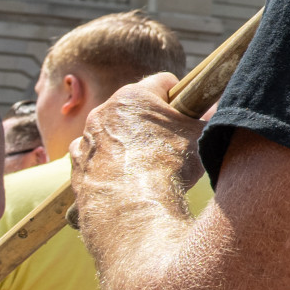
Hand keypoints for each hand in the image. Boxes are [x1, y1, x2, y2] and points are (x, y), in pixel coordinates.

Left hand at [68, 73, 201, 231]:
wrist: (132, 207)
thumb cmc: (168, 166)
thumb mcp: (200, 135)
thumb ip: (206, 117)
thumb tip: (213, 110)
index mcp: (134, 96)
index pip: (164, 82)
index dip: (181, 96)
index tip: (188, 113)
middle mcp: (104, 111)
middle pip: (135, 106)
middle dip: (152, 119)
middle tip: (171, 141)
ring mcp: (86, 137)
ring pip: (112, 130)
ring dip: (128, 139)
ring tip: (147, 164)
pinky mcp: (76, 164)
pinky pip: (93, 154)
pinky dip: (107, 161)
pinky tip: (123, 176)